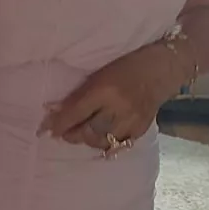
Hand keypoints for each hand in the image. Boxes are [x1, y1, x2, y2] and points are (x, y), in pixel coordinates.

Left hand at [39, 45, 178, 152]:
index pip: (76, 113)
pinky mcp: (141, 129)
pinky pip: (119, 144)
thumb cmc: (126, 66)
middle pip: (88, 131)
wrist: (162, 69)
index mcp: (105, 90)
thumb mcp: (99, 74)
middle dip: (71, 134)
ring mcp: (132, 121)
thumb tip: (54, 111)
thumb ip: (79, 94)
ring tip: (80, 134)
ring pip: (102, 141)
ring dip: (87, 140)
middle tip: (62, 133)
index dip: (59, 123)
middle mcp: (118, 108)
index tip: (46, 129)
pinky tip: (99, 139)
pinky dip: (106, 143)